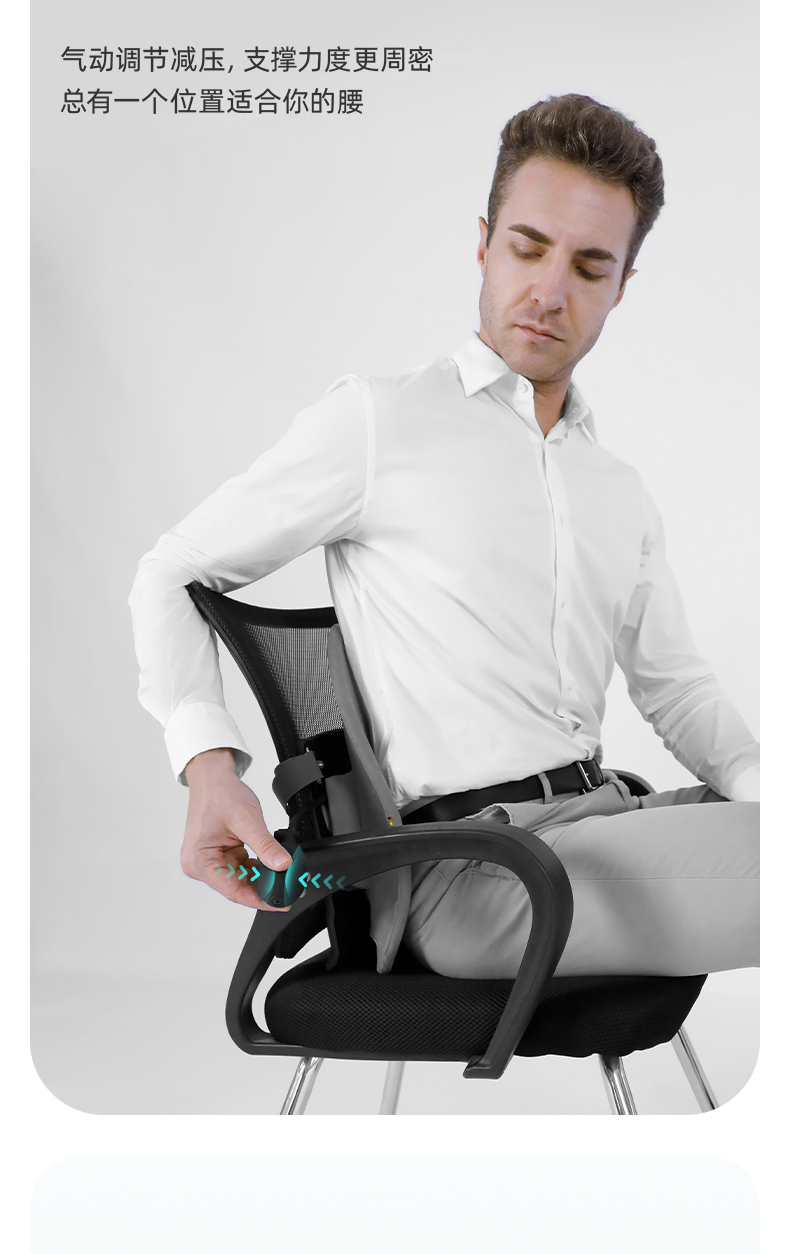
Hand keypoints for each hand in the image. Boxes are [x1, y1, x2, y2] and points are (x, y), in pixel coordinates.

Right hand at [181, 748, 292, 910]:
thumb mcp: (246, 820)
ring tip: (286, 875)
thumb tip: (283, 865)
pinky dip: (258, 867)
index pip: (233, 891)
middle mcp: (201, 865)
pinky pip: (242, 868)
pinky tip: (272, 863)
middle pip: (238, 887)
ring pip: (242, 879)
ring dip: (263, 878)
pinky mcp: (220, 855)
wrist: (213, 777)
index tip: (281, 902)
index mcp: (199, 862)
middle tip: (290, 887)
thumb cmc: (219, 794)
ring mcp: (211, 861)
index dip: (259, 900)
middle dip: (265, 888)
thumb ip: (266, 846)